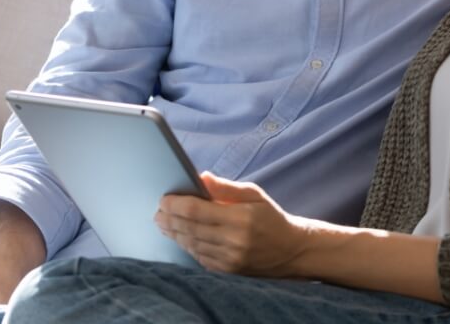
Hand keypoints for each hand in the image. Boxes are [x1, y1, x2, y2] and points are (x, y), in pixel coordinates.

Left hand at [156, 172, 309, 275]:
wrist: (291, 250)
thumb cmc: (271, 217)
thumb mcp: (254, 194)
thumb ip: (226, 187)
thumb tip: (200, 176)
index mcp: (241, 217)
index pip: (197, 211)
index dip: (176, 204)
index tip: (164, 199)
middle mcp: (234, 240)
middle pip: (190, 229)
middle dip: (169, 219)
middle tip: (158, 212)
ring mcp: (230, 259)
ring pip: (192, 245)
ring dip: (175, 233)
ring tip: (164, 223)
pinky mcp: (228, 271)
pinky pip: (200, 258)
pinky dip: (188, 246)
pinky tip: (181, 237)